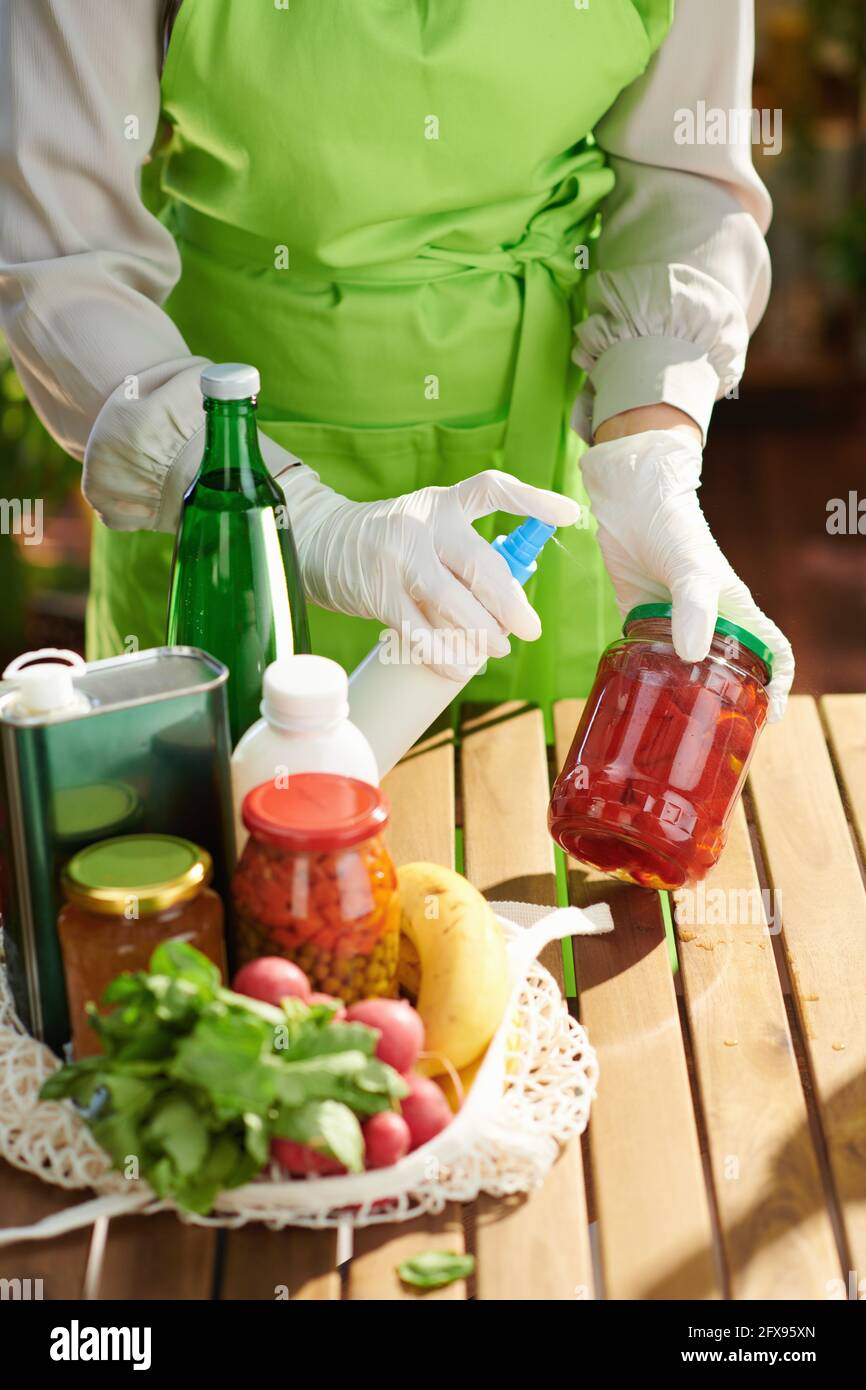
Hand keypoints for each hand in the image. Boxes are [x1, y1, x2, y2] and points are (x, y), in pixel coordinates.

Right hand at [281, 465, 579, 678]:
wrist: (323, 542)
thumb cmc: (393, 542)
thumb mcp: (428, 527)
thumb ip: (465, 554)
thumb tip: (510, 609)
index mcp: (444, 502)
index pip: (492, 490)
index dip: (532, 499)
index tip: (570, 514)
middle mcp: (422, 525)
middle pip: (479, 564)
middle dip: (511, 603)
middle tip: (529, 628)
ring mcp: (398, 559)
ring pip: (451, 602)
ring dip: (481, 633)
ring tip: (497, 649)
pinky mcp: (380, 594)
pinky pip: (420, 632)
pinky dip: (445, 655)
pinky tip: (461, 668)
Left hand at [580, 429, 793, 720]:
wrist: (630, 497)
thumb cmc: (672, 523)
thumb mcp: (688, 565)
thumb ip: (692, 606)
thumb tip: (693, 654)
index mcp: (736, 610)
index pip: (772, 653)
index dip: (777, 685)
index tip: (768, 716)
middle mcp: (709, 621)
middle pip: (728, 670)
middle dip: (726, 702)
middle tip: (710, 736)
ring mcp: (674, 622)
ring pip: (688, 668)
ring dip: (683, 694)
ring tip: (671, 727)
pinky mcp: (641, 618)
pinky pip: (649, 656)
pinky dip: (647, 677)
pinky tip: (636, 697)